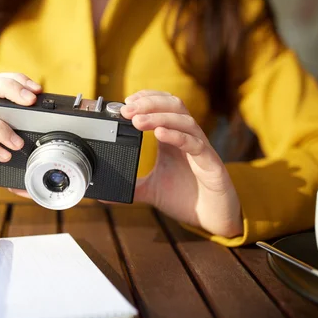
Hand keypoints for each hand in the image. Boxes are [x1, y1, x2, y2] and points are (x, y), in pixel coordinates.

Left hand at [120, 90, 242, 237]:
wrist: (212, 219)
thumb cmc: (186, 198)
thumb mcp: (152, 190)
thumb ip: (132, 187)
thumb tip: (104, 195)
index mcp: (174, 139)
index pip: (163, 106)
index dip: (147, 98)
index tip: (125, 102)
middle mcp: (188, 139)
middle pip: (173, 106)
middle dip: (149, 103)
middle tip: (127, 110)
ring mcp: (200, 149)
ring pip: (184, 120)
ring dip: (160, 116)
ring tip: (138, 120)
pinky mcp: (211, 164)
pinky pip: (196, 144)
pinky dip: (177, 136)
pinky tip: (160, 133)